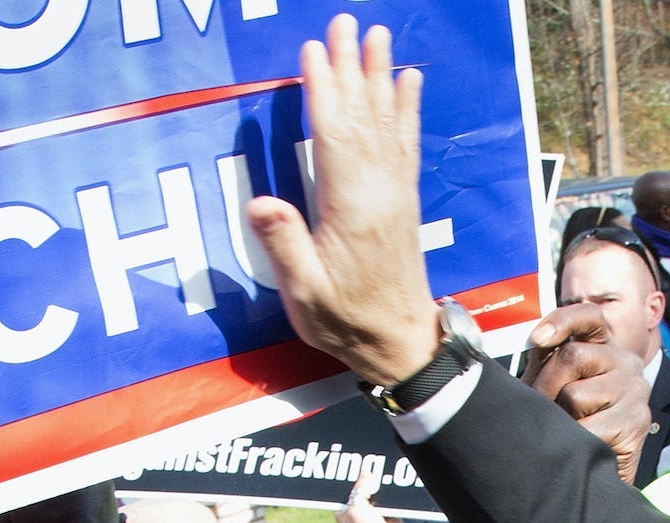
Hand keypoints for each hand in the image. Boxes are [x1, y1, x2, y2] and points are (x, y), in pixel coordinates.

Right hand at [245, 17, 438, 385]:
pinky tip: (409, 81)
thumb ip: (284, 246)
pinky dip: (408, 108)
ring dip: (379, 75)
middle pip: (362, 116)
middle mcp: (379, 192)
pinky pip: (406, 143)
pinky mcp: (404, 200)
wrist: (401, 343)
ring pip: (386, 122)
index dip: (323, 90)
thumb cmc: (346, 321)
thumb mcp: (305, 293)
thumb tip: (260, 202)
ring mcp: (395, 193)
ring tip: (378, 35)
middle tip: (345, 22)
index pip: (333, 135)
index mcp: (350, 209)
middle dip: (351, 66)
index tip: (314, 50)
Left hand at [336, 470, 409, 522]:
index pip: (341, 491)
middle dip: (362, 481)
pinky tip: (386, 488)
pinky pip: (384, 496)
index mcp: (342, 512)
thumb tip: (364, 473)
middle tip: (367, 472)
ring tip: (377, 479)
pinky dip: (386, 492)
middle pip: (357, 488)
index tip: (351, 469)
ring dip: (375, 486)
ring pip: (371, 491)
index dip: (345, 480)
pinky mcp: (384, 511)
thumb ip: (360, 487)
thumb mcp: (357, 507)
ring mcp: (370, 511)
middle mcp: (354, 511)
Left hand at [524, 304, 652, 485]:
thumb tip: (534, 340)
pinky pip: (589, 426)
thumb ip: (546, 359)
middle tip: (542, 411)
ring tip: (568, 430)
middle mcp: (625, 362)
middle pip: (572, 355)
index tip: (537, 340)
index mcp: (603, 347)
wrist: (592, 475)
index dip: (562, 321)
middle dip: (545, 387)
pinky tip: (583, 446)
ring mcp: (635, 391)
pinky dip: (575, 440)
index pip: (589, 316)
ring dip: (560, 418)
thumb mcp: (551, 386)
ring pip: (576, 393)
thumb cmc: (567, 424)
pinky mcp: (638, 421)